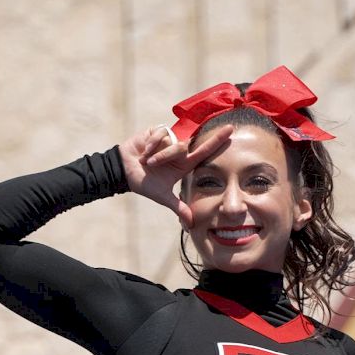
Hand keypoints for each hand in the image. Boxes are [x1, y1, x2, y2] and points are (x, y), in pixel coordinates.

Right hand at [119, 123, 233, 227]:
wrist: (123, 172)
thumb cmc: (143, 182)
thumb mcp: (163, 196)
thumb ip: (179, 207)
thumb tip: (191, 224)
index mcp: (184, 164)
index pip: (204, 151)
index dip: (218, 140)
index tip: (231, 130)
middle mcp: (179, 150)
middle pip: (186, 147)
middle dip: (169, 156)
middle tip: (153, 164)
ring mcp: (169, 139)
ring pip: (173, 143)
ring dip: (158, 155)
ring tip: (146, 161)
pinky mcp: (157, 131)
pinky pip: (160, 135)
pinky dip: (151, 145)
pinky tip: (144, 151)